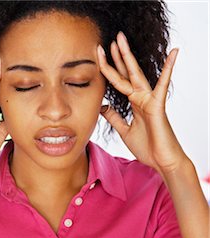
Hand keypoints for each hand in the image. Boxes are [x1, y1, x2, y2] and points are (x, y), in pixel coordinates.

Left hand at [97, 32, 186, 175]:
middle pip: (125, 73)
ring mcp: (149, 100)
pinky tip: (173, 53)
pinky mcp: (158, 106)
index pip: (117, 82)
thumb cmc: (147, 146)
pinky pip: (162, 85)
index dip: (108, 69)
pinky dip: (168, 69)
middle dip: (117, 56)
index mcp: (133, 103)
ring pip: (136, 74)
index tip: (98, 55)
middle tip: (109, 39)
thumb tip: (103, 106)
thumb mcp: (123, 130)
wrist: (162, 161)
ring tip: (122, 40)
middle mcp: (141, 98)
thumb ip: (114, 117)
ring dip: (128, 57)